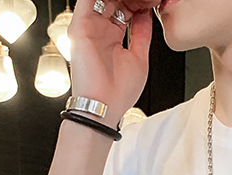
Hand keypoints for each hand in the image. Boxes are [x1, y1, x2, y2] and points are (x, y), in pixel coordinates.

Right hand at [68, 0, 155, 125]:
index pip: (124, 9)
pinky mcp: (80, 26)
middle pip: (113, 0)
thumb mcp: (139, 58)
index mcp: (113, 38)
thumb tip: (147, 15)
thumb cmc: (118, 93)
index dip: (137, 4)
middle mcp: (100, 31)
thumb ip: (142, 34)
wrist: (103, 106)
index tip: (151, 1)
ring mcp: (90, 27)